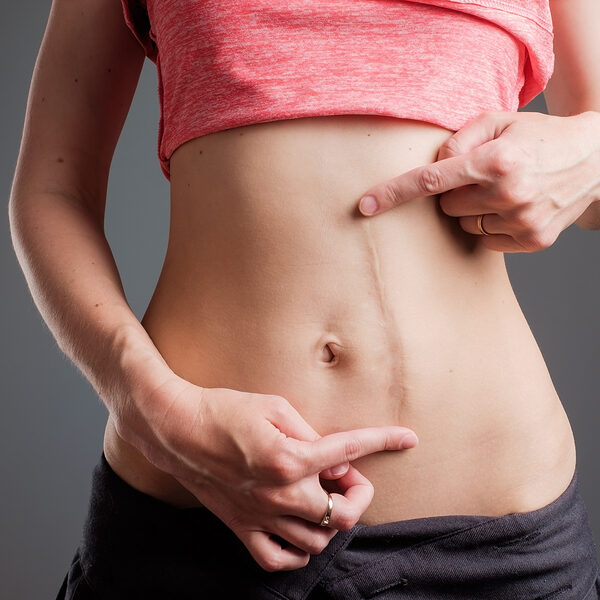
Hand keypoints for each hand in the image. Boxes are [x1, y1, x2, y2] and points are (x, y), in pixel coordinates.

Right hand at [127, 377, 417, 571]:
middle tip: (349, 477)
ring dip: (331, 521)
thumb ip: (311, 433)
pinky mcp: (241, 527)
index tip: (408, 438)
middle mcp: (279, 493)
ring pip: (316, 541)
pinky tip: (301, 531)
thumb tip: (337, 461)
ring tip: (325, 498)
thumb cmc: (225, 409)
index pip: (350, 452)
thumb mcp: (275, 406)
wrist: (178, 428)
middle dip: (358, 494)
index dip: (384, 441)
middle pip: (340, 513)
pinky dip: (299, 551)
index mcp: (290, 458)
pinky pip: (278, 558)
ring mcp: (260, 516)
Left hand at [358, 110, 599, 251]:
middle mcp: (509, 194)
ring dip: (472, 211)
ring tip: (501, 191)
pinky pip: (486, 241)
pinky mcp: (533, 241)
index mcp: (497, 161)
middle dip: (454, 193)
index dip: (394, 194)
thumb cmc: (537, 137)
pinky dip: (490, 225)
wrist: (593, 159)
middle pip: (446, 207)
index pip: (431, 182)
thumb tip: (432, 167)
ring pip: (464, 226)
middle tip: (480, 177)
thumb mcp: (497, 120)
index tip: (365, 206)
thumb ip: (457, 139)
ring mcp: (523, 221)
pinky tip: (513, 207)